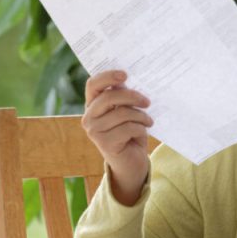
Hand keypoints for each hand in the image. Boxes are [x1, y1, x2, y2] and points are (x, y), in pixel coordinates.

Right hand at [81, 70, 152, 204]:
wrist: (131, 162)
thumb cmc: (130, 133)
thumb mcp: (127, 112)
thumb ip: (123, 98)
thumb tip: (129, 80)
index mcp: (92, 105)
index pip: (93, 84)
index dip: (107, 76)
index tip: (125, 74)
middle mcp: (88, 117)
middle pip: (109, 97)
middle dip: (132, 96)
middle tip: (147, 101)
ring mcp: (94, 131)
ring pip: (122, 113)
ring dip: (141, 116)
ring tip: (148, 121)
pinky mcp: (105, 143)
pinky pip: (129, 128)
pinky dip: (141, 129)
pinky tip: (143, 132)